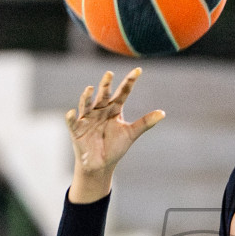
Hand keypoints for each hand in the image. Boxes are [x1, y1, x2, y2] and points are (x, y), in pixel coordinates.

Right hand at [65, 68, 164, 202]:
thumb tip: (163, 113)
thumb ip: (145, 122)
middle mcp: (100, 110)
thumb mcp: (131, 133)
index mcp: (114, 109)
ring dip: (87, 97)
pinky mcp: (77, 129)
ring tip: (90, 89)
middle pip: (103, 95)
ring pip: (87, 104)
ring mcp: (88, 118)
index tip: (138, 70)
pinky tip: (71, 113)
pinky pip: (72, 122)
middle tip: (110, 74)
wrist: (101, 164)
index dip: (130, 82)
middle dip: (106, 85)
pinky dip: (70, 117)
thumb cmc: (115, 147)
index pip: (123, 92)